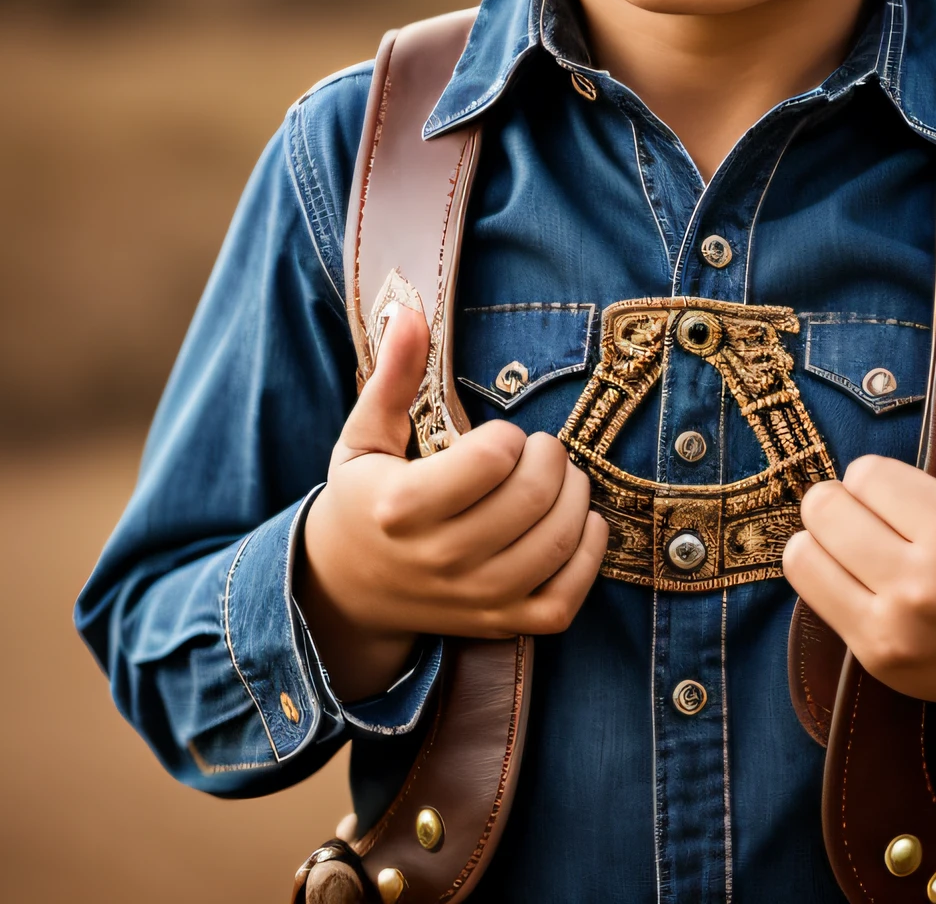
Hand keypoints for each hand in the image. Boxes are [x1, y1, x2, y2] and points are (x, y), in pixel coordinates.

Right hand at [298, 305, 608, 700]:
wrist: (347, 591)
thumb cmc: (363, 500)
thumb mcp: (364, 436)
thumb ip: (392, 375)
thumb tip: (410, 311)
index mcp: (402, 507)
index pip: (491, 460)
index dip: (509, 436)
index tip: (500, 436)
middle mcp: (440, 559)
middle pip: (533, 499)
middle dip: (552, 458)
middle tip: (541, 449)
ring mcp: (474, 599)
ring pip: (557, 544)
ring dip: (576, 497)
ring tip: (559, 478)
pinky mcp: (500, 624)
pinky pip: (565, 599)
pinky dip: (588, 556)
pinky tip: (579, 523)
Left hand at [782, 410, 935, 768]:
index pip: (868, 474)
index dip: (880, 476)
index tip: (902, 493)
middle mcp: (926, 584)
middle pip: (826, 508)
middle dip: (844, 501)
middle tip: (872, 513)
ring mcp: (896, 627)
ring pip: (804, 551)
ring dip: (824, 538)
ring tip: (858, 541)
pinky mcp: (876, 657)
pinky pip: (809, 591)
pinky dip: (820, 572)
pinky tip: (852, 573)